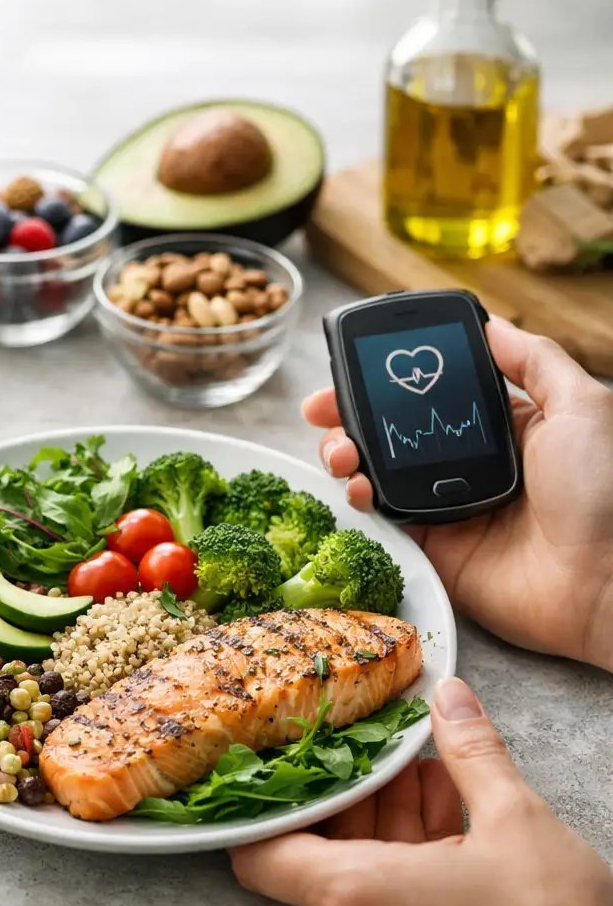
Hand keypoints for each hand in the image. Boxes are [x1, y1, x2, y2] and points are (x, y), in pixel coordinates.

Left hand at [232, 678, 612, 905]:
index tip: (292, 761)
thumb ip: (470, 752)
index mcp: (351, 895)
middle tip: (388, 752)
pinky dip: (406, 862)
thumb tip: (448, 696)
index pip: (259, 850)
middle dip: (353, 796)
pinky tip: (451, 820)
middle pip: (316, 853)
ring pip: (357, 877)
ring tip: (432, 774)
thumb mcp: (515, 818)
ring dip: (387, 823)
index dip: (268, 803)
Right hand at [304, 316, 612, 669]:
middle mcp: (469, 462)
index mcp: (504, 426)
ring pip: (376, 471)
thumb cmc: (606, 493)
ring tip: (338, 451)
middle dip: (349, 414)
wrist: (603, 582)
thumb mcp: (582, 407)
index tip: (355, 367)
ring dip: (345, 453)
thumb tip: (490, 324)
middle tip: (320, 409)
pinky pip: (382, 518)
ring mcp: (446, 505)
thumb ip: (534, 361)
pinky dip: (359, 498)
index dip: (390, 379)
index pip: (432, 393)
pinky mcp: (432, 548)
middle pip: (391, 430)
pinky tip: (356, 487)